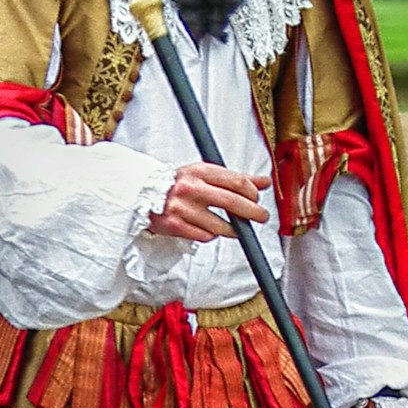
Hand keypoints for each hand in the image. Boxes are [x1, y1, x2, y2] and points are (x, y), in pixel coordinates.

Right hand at [148, 162, 269, 242]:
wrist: (144, 195)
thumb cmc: (178, 185)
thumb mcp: (205, 174)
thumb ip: (234, 179)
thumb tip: (264, 182)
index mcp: (200, 171)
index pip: (236, 181)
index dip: (252, 192)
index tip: (256, 198)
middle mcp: (191, 188)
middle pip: (232, 202)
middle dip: (253, 212)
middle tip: (261, 216)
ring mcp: (183, 208)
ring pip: (221, 225)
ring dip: (234, 230)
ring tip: (236, 229)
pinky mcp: (176, 226)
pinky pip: (205, 236)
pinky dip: (211, 235)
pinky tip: (209, 229)